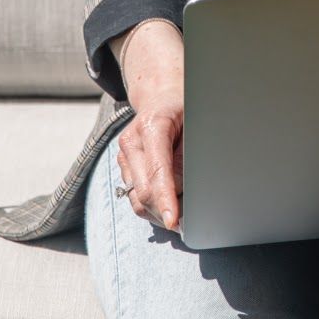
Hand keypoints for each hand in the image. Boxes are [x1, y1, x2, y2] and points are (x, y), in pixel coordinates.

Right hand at [114, 20, 184, 231]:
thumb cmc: (185, 107)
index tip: (174, 220)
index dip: (167, 200)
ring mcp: (124, 155)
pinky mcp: (123, 165)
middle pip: (144, 191)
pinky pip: (134, 194)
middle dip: (165, 210)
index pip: (158, 172)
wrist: (161, 95)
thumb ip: (188, 157)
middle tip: (188, 223)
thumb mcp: (195, 124)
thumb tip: (184, 191)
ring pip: (136, 198)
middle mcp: (131, 142)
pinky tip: (169, 203)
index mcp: (151, 127)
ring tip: (181, 215)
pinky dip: (152, 204)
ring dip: (158, 211)